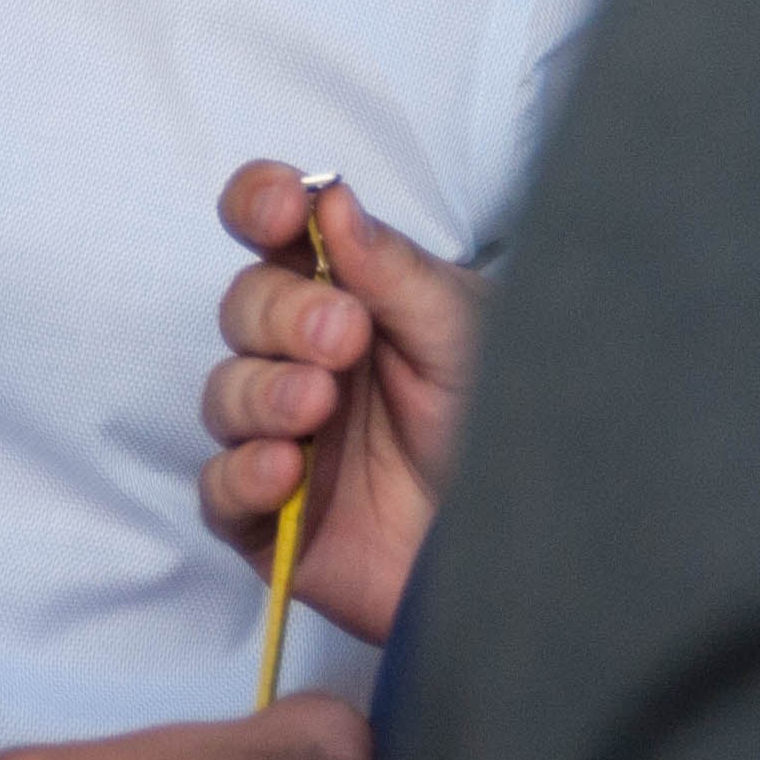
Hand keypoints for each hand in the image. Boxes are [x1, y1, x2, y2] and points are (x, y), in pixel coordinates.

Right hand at [195, 164, 481, 643]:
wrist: (539, 559)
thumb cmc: (510, 435)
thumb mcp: (469, 341)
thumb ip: (396, 273)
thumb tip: (329, 199)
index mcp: (353, 297)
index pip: (275, 231)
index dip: (258, 205)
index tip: (279, 210)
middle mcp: (307, 360)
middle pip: (245, 308)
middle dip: (281, 313)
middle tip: (342, 336)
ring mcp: (284, 437)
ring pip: (224, 394)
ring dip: (262, 391)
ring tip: (317, 405)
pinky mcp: (272, 520)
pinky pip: (219, 490)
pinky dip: (242, 473)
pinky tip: (285, 470)